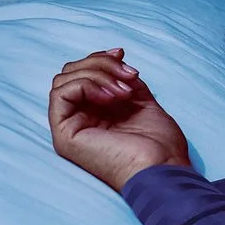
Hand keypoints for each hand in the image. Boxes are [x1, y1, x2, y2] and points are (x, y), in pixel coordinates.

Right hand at [50, 49, 190, 191]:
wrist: (163, 170)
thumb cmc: (160, 146)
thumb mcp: (142, 101)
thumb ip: (123, 80)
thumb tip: (116, 55)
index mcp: (94, 115)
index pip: (82, 74)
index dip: (100, 59)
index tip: (123, 54)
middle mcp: (78, 121)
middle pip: (70, 73)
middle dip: (101, 64)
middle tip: (130, 75)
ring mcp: (70, 129)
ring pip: (63, 79)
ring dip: (97, 74)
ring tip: (125, 91)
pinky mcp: (64, 135)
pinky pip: (61, 93)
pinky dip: (87, 85)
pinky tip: (112, 98)